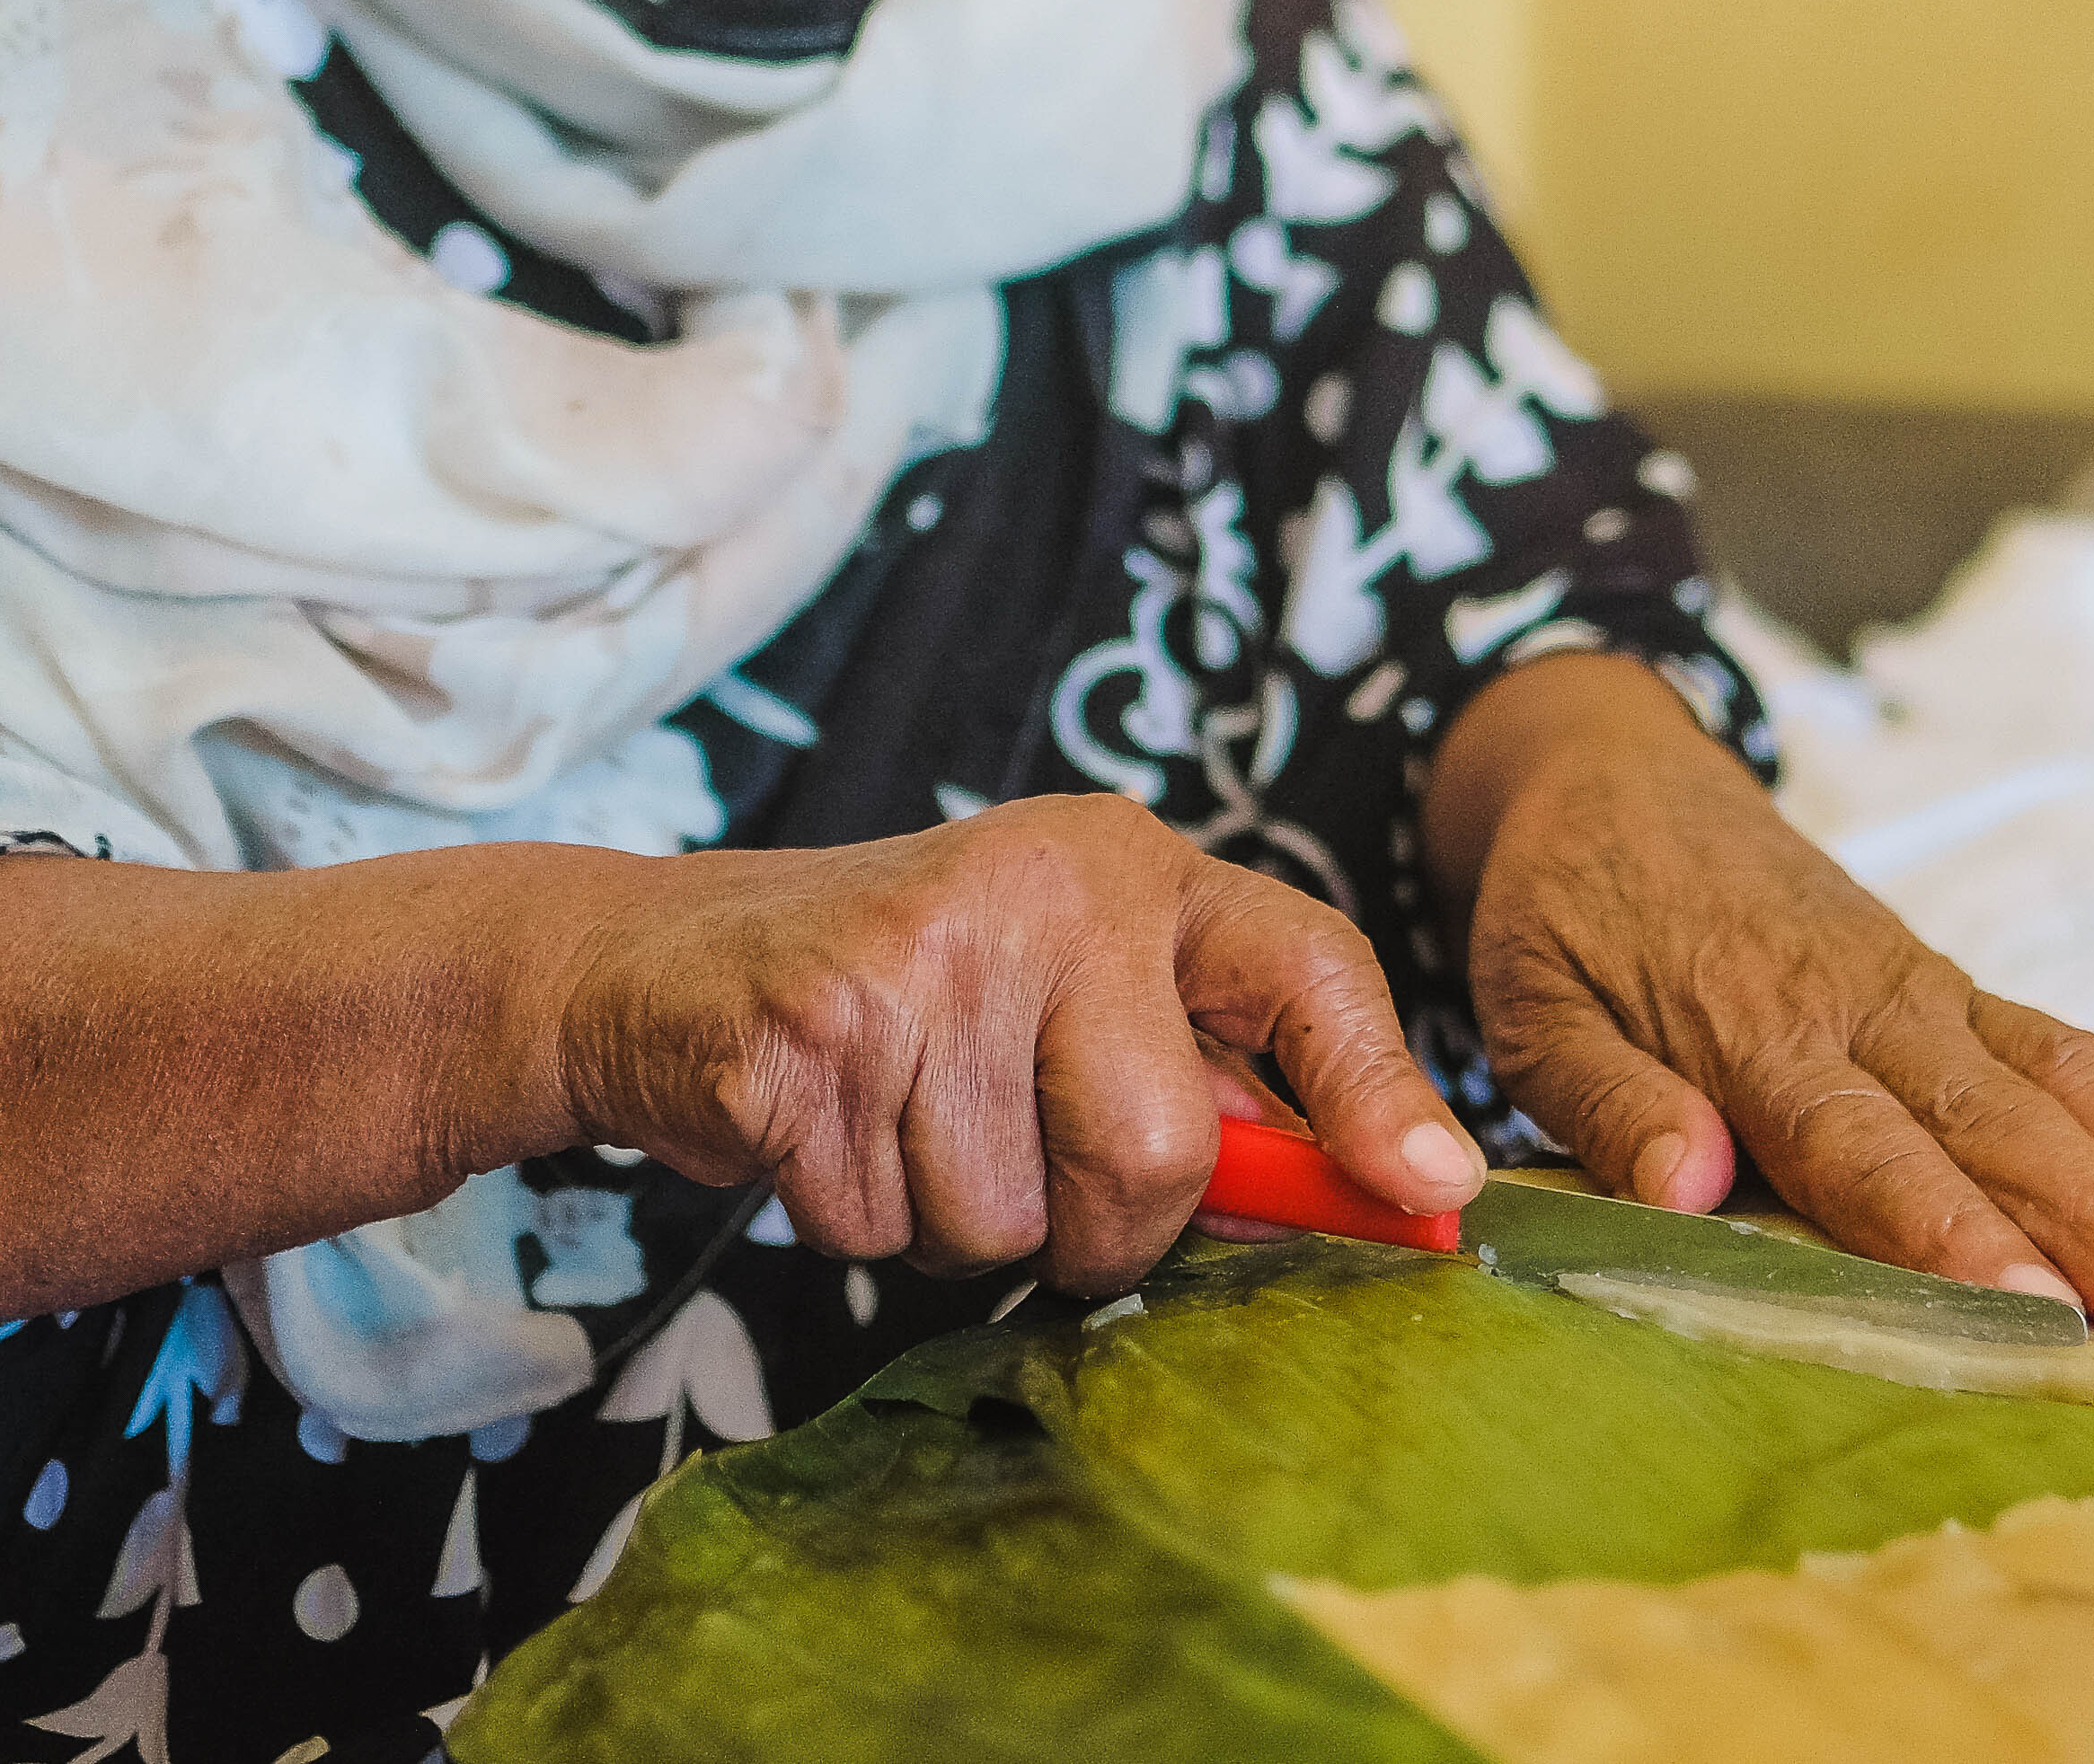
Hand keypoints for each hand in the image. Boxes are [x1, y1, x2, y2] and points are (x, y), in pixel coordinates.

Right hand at [551, 792, 1485, 1294]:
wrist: (661, 963)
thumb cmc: (904, 999)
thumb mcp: (1071, 995)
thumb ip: (1208, 1079)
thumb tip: (1392, 1189)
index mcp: (1129, 865)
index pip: (1303, 965)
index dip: (1377, 1086)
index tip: (1432, 1190)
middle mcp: (1041, 882)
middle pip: (1155, 1156)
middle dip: (1095, 1227)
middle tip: (1017, 1168)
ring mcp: (922, 947)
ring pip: (1011, 1218)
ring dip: (952, 1223)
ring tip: (898, 1123)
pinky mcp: (809, 1027)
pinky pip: (883, 1224)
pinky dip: (852, 1216)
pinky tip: (824, 1129)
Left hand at [1432, 659, 2093, 1341]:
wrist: (1610, 770)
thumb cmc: (1562, 908)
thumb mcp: (1533, 1003)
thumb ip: (1610, 1098)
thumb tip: (1688, 1183)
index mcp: (1752, 1026)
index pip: (1863, 1149)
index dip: (1954, 1233)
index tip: (2039, 1308)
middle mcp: (1860, 1004)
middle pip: (1996, 1127)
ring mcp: (1919, 988)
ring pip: (2059, 1086)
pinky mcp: (1947, 980)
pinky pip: (2063, 1049)